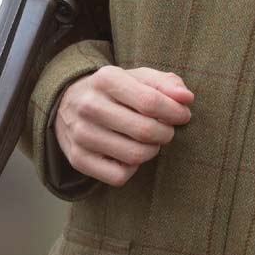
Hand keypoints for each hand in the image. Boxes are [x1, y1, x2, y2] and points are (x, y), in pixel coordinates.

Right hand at [54, 65, 193, 186]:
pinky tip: (129, 154)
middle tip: (166, 129)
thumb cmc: (115, 91)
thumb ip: (166, 83)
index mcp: (106, 79)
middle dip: (166, 133)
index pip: (151, 102)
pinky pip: (119, 176)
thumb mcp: (138, 78)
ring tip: (150, 141)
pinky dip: (132, 168)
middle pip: (145, 131)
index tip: (182, 115)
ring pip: (135, 156)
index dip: (175, 112)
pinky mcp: (78, 159)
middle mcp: (89, 106)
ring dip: (152, 150)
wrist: (68, 104)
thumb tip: (186, 98)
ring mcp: (81, 134)